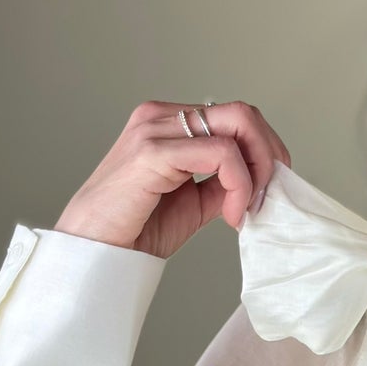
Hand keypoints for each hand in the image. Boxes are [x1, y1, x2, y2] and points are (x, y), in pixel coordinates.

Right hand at [54, 101, 290, 258]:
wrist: (97, 253)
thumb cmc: (136, 229)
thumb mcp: (195, 200)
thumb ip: (223, 181)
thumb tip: (261, 179)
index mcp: (169, 122)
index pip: (236, 117)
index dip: (264, 152)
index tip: (265, 193)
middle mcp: (161, 116)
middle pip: (243, 112)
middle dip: (269, 155)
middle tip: (267, 196)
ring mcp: (155, 129)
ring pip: (238, 126)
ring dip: (257, 171)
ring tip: (245, 209)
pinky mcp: (153, 151)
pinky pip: (222, 154)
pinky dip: (240, 184)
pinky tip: (231, 215)